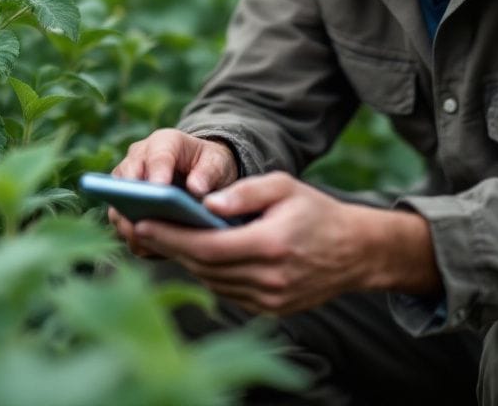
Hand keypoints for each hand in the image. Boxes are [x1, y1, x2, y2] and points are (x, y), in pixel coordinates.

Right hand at [108, 128, 237, 256]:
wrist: (201, 173)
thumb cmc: (209, 165)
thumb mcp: (217, 163)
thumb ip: (209, 172)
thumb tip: (196, 189)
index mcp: (163, 143)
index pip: (157, 156)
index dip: (157, 172)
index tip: (159, 188)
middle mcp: (137, 160)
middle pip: (126, 179)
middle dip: (134, 200)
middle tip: (145, 220)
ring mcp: (127, 184)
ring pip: (118, 204)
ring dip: (130, 223)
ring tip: (148, 240)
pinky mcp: (125, 207)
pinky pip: (124, 225)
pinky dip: (136, 238)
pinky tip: (154, 249)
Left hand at [132, 172, 437, 314]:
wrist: (356, 252)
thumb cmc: (316, 211)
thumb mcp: (284, 186)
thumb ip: (244, 191)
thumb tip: (203, 200)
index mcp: (270, 245)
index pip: (207, 245)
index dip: (171, 236)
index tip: (143, 223)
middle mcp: (269, 278)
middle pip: (205, 266)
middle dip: (171, 246)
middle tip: (140, 227)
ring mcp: (270, 299)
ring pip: (213, 281)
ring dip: (187, 261)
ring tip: (162, 239)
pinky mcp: (272, 310)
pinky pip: (228, 292)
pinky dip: (210, 274)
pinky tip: (196, 255)